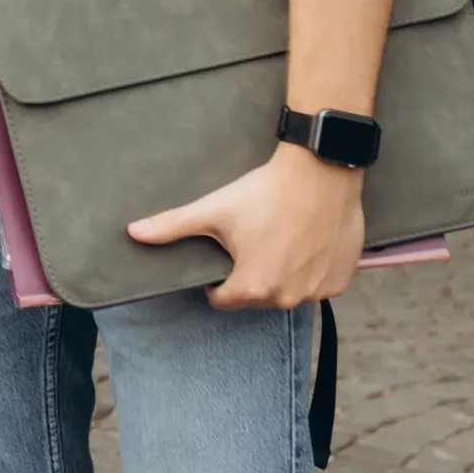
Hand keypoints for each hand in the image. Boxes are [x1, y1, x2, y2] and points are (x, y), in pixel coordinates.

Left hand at [127, 143, 366, 309]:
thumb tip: (132, 233)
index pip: (222, 300)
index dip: (216, 280)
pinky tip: (304, 243)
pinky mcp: (341, 281)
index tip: (223, 254)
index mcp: (252, 287)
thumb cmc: (265, 192)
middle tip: (251, 241)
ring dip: (280, 274)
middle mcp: (287, 298)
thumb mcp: (214, 210)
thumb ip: (172, 226)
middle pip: (255, 297)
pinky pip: (316, 285)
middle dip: (248, 276)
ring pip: (287, 292)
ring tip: (278, 238)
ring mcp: (318, 291)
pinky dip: (309, 271)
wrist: (321, 172)